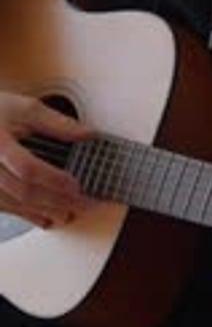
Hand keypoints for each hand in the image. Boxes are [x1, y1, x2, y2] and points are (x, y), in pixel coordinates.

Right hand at [0, 91, 91, 228]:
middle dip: (54, 201)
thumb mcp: (26, 109)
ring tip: (66, 214)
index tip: (75, 185)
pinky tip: (44, 218)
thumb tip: (88, 134)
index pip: (28, 168)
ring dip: (42, 212)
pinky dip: (26, 215)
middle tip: (79, 204)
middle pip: (23, 191)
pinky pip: (4, 208)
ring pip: (14, 204)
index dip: (53, 179)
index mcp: (0, 143)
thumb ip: (57, 123)